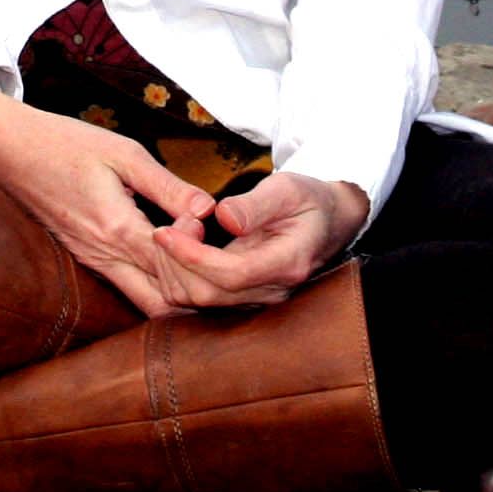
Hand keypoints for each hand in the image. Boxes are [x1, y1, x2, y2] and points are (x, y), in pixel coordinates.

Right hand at [0, 76, 215, 317]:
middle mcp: (104, 256)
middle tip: (234, 277)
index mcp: (116, 228)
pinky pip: (129, 289)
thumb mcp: (124, 154)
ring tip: (218, 277)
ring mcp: (93, 262)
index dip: (207, 261)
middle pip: (162, 304)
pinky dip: (160, 288)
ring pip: (146, 304)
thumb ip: (168, 187)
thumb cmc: (67, 144)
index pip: (174, 268)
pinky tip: (182, 271)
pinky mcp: (87, 259)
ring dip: (183, 297)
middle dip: (201, 297)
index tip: (224, 235)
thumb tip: (210, 211)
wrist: (9, 151)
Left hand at [146, 170, 368, 309]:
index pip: (231, 274)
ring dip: (174, 269)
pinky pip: (200, 300)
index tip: (164, 231)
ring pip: (199, 303)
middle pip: (208, 295)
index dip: (192, 256)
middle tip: (171, 223)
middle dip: (176, 260)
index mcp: (287, 263)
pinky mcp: (243, 299)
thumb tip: (223, 217)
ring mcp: (257, 300)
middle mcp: (272, 292)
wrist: (328, 222)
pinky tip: (179, 249)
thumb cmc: (308, 200)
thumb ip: (256, 204)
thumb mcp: (287, 188)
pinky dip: (179, 277)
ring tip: (179, 231)